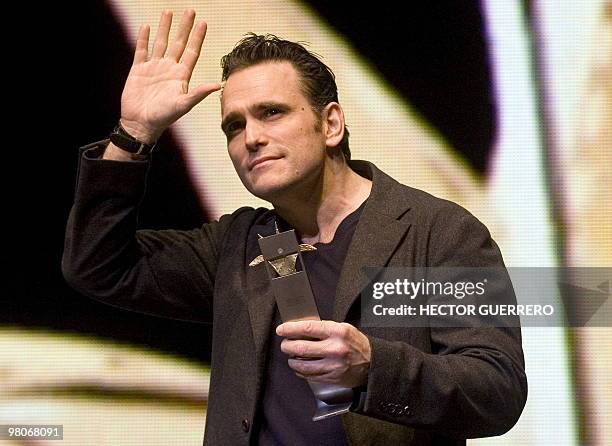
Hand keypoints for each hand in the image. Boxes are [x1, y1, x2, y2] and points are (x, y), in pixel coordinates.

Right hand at [120, 10, 220, 142]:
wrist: (141, 123)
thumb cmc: (164, 117)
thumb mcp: (183, 104)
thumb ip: (199, 93)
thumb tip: (218, 85)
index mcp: (181, 76)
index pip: (192, 52)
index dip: (198, 37)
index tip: (203, 23)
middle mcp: (169, 69)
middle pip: (178, 43)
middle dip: (184, 27)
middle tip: (190, 11)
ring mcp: (153, 68)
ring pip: (160, 43)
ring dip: (164, 28)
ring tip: (168, 12)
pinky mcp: (138, 70)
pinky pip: (141, 50)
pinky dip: (143, 38)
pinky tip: (147, 27)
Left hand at [276, 320, 370, 387]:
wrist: (372, 363)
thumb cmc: (355, 343)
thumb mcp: (343, 328)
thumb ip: (323, 328)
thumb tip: (300, 329)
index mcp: (337, 332)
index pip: (307, 329)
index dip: (290, 329)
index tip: (281, 330)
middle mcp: (334, 349)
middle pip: (301, 347)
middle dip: (287, 346)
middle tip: (284, 344)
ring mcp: (332, 365)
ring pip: (302, 364)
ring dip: (292, 360)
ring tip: (291, 356)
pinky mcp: (331, 378)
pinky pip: (309, 375)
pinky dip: (300, 371)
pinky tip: (299, 366)